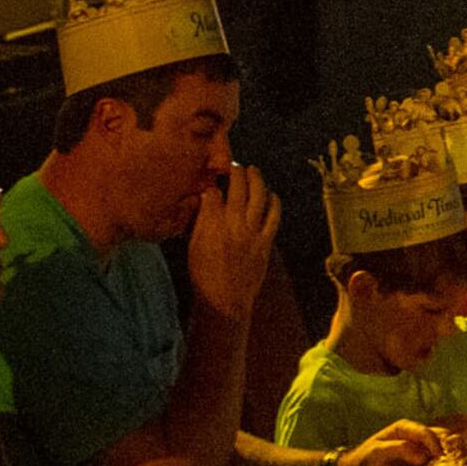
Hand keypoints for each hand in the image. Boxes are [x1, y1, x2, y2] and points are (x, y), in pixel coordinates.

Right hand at [184, 164, 277, 318]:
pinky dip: (274, 202)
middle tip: (234, 165)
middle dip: (236, 173)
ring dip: (257, 181)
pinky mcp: (265, 242)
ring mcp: (251, 233)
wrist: (224, 299)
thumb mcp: (192, 246)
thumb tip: (203, 200)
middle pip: (237, 190)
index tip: (213, 175)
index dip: (213, 183)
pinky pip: (273, 216)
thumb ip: (199, 221)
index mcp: (209, 227)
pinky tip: (272, 194)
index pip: (212, 194)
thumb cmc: (203, 275)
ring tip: (253, 170)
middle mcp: (232, 226)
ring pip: (258, 198)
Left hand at [335, 421, 447, 465]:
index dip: (434, 444)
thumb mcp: (378, 451)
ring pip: (441, 451)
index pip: (426, 433)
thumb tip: (423, 456)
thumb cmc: (364, 459)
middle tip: (450, 463)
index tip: (439, 457)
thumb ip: (400, 449)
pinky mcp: (421, 465)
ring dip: (447, 460)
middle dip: (448, 449)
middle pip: (439, 439)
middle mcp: (416, 437)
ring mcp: (420, 451)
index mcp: (405, 428)